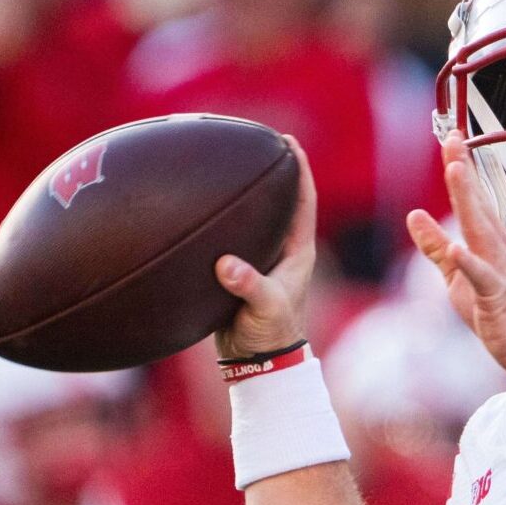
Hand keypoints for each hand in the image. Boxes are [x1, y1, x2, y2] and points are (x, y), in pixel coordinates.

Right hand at [214, 139, 317, 358]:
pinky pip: (232, 237)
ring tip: (225, 166)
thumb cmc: (270, 335)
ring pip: (255, 219)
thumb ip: (248, 285)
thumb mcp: (263, 308)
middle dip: (271, 173)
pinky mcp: (240, 272)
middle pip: (280, 202)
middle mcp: (282, 251)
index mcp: (297, 252)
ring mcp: (261, 260)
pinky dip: (221, 221)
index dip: (300, 170)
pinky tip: (201, 207)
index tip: (289, 143)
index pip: (304, 201)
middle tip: (253, 142)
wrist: (257, 362)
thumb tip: (226, 265)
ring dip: (245, 195)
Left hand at [407, 134, 505, 373]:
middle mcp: (496, 249)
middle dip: (463, 172)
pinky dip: (470, 264)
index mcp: (487, 242)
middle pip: (476, 205)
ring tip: (455, 172)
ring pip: (480, 232)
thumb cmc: (497, 311)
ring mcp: (499, 271)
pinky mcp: (497, 298)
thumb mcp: (455, 276)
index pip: (472, 200)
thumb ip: (433, 246)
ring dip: (469, 202)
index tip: (450, 136)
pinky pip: (482, 279)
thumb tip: (413, 215)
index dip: (460, 168)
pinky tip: (457, 249)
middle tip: (452, 138)